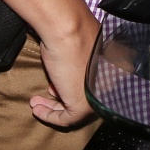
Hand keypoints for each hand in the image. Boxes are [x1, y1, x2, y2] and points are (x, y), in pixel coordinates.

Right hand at [28, 12, 101, 129]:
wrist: (67, 30)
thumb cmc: (70, 33)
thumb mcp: (79, 48)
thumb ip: (80, 62)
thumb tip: (70, 71)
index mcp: (114, 68)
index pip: (93, 86)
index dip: (72, 85)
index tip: (55, 84)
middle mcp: (109, 83)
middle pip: (85, 97)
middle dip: (62, 98)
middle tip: (45, 95)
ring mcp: (97, 96)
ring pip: (76, 109)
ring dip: (53, 108)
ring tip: (36, 103)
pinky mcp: (83, 106)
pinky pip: (67, 118)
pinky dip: (51, 117)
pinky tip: (37, 110)